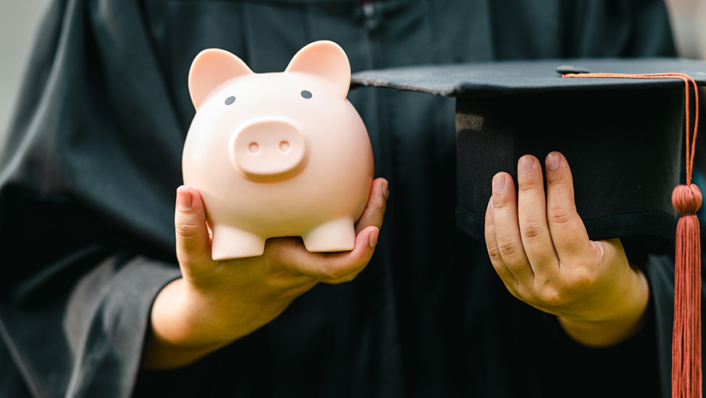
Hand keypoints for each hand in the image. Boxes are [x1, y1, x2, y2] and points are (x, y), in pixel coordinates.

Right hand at [142, 178, 387, 368]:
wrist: (221, 314)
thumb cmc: (210, 284)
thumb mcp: (193, 259)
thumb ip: (188, 227)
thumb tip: (186, 192)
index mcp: (285, 267)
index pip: (331, 270)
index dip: (358, 255)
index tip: (371, 233)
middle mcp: (304, 269)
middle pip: (353, 255)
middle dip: (373, 221)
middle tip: (379, 185)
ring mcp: (309, 266)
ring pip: (350, 247)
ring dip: (366, 217)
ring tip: (374, 182)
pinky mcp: (307, 260)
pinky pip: (337, 242)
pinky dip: (350, 220)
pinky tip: (349, 190)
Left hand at [484, 152, 649, 346]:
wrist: (603, 310)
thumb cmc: (609, 267)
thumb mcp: (611, 243)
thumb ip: (586, 216)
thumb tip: (557, 172)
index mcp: (584, 270)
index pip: (563, 219)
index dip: (557, 185)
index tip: (553, 159)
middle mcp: (555, 283)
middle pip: (532, 230)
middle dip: (527, 190)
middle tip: (526, 161)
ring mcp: (531, 290)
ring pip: (508, 243)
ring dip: (503, 206)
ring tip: (502, 178)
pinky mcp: (515, 290)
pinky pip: (497, 256)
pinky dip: (492, 227)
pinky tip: (494, 203)